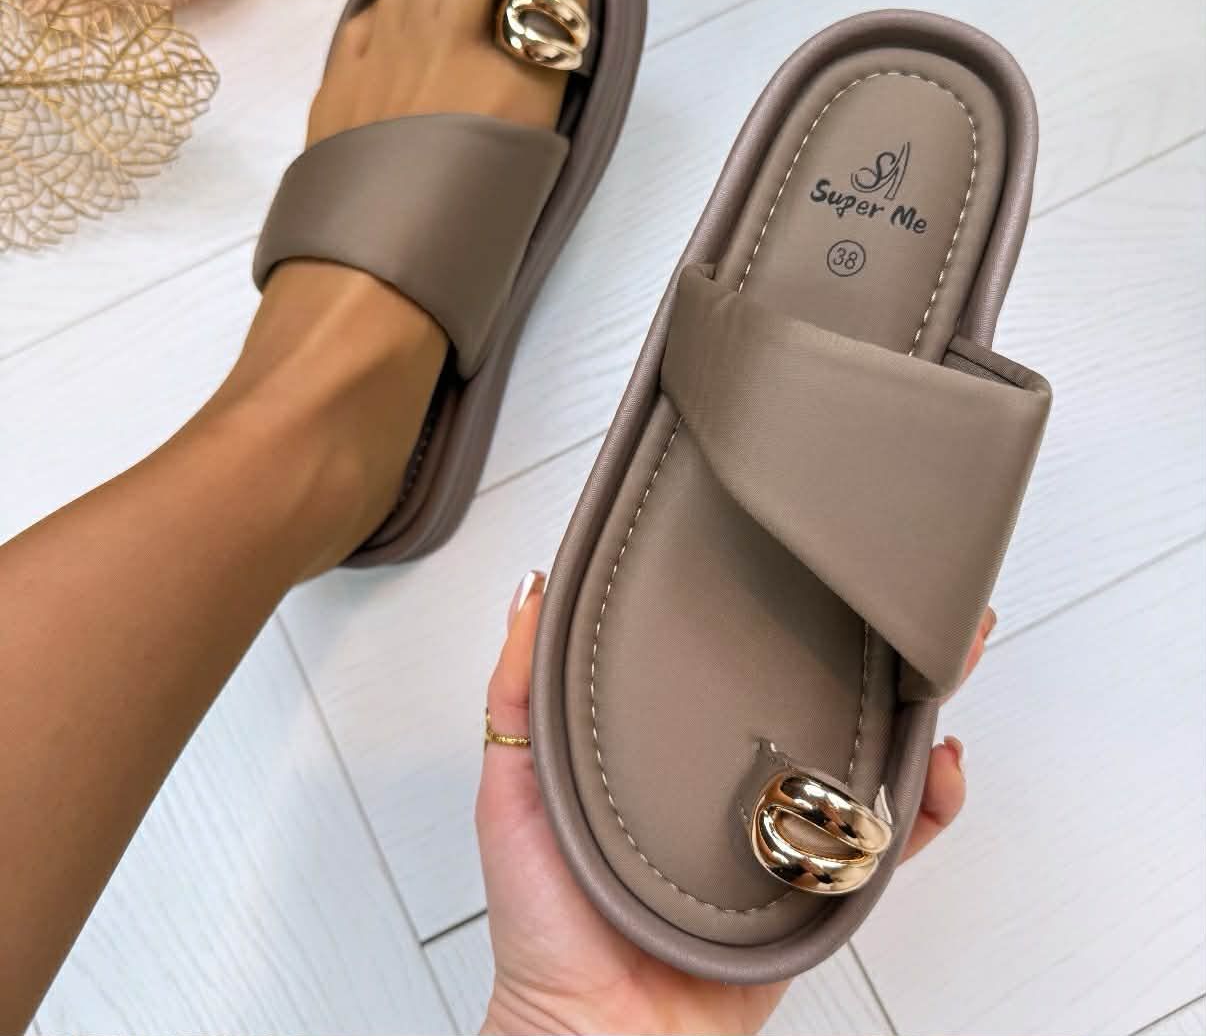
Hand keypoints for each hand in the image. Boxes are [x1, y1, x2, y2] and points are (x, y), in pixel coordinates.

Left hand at [476, 572, 991, 1035]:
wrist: (596, 1028)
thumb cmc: (545, 916)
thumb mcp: (514, 785)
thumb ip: (519, 691)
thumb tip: (532, 590)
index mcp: (671, 742)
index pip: (731, 658)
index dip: (772, 607)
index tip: (803, 555)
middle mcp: (734, 776)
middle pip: (812, 694)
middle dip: (862, 644)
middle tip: (902, 596)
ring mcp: (780, 826)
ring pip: (861, 753)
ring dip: (908, 706)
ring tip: (939, 659)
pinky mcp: (815, 882)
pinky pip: (885, 839)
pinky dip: (923, 803)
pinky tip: (934, 765)